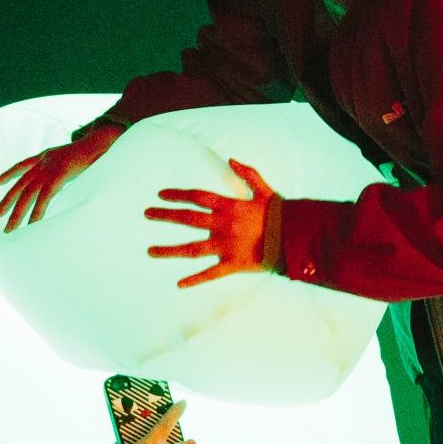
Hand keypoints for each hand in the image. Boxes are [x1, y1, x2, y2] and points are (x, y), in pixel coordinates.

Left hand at [0, 122, 123, 232]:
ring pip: (28, 195)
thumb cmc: (90, 152)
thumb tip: (63, 175)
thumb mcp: (70, 158)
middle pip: (20, 185)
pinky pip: (44, 199)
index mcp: (45, 157)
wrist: (99, 143)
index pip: (21, 166)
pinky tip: (31, 225)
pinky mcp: (58, 177)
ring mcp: (49, 170)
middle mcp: (43, 164)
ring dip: (17, 214)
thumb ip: (62, 167)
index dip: (7, 174)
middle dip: (6, 202)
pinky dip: (37, 213)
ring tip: (9, 228)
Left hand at [144, 159, 277, 288]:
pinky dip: (195, 279)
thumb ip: (248, 174)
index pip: (196, 197)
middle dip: (165, 216)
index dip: (177, 195)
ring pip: (191, 248)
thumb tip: (232, 159)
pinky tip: (179, 284)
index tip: (160, 195)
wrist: (295, 239)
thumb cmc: (281, 214)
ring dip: (169, 250)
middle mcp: (223, 225)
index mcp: (229, 206)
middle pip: (187, 219)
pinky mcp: (233, 264)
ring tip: (150, 251)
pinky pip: (210, 273)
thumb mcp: (265, 190)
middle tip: (147, 214)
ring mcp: (226, 246)